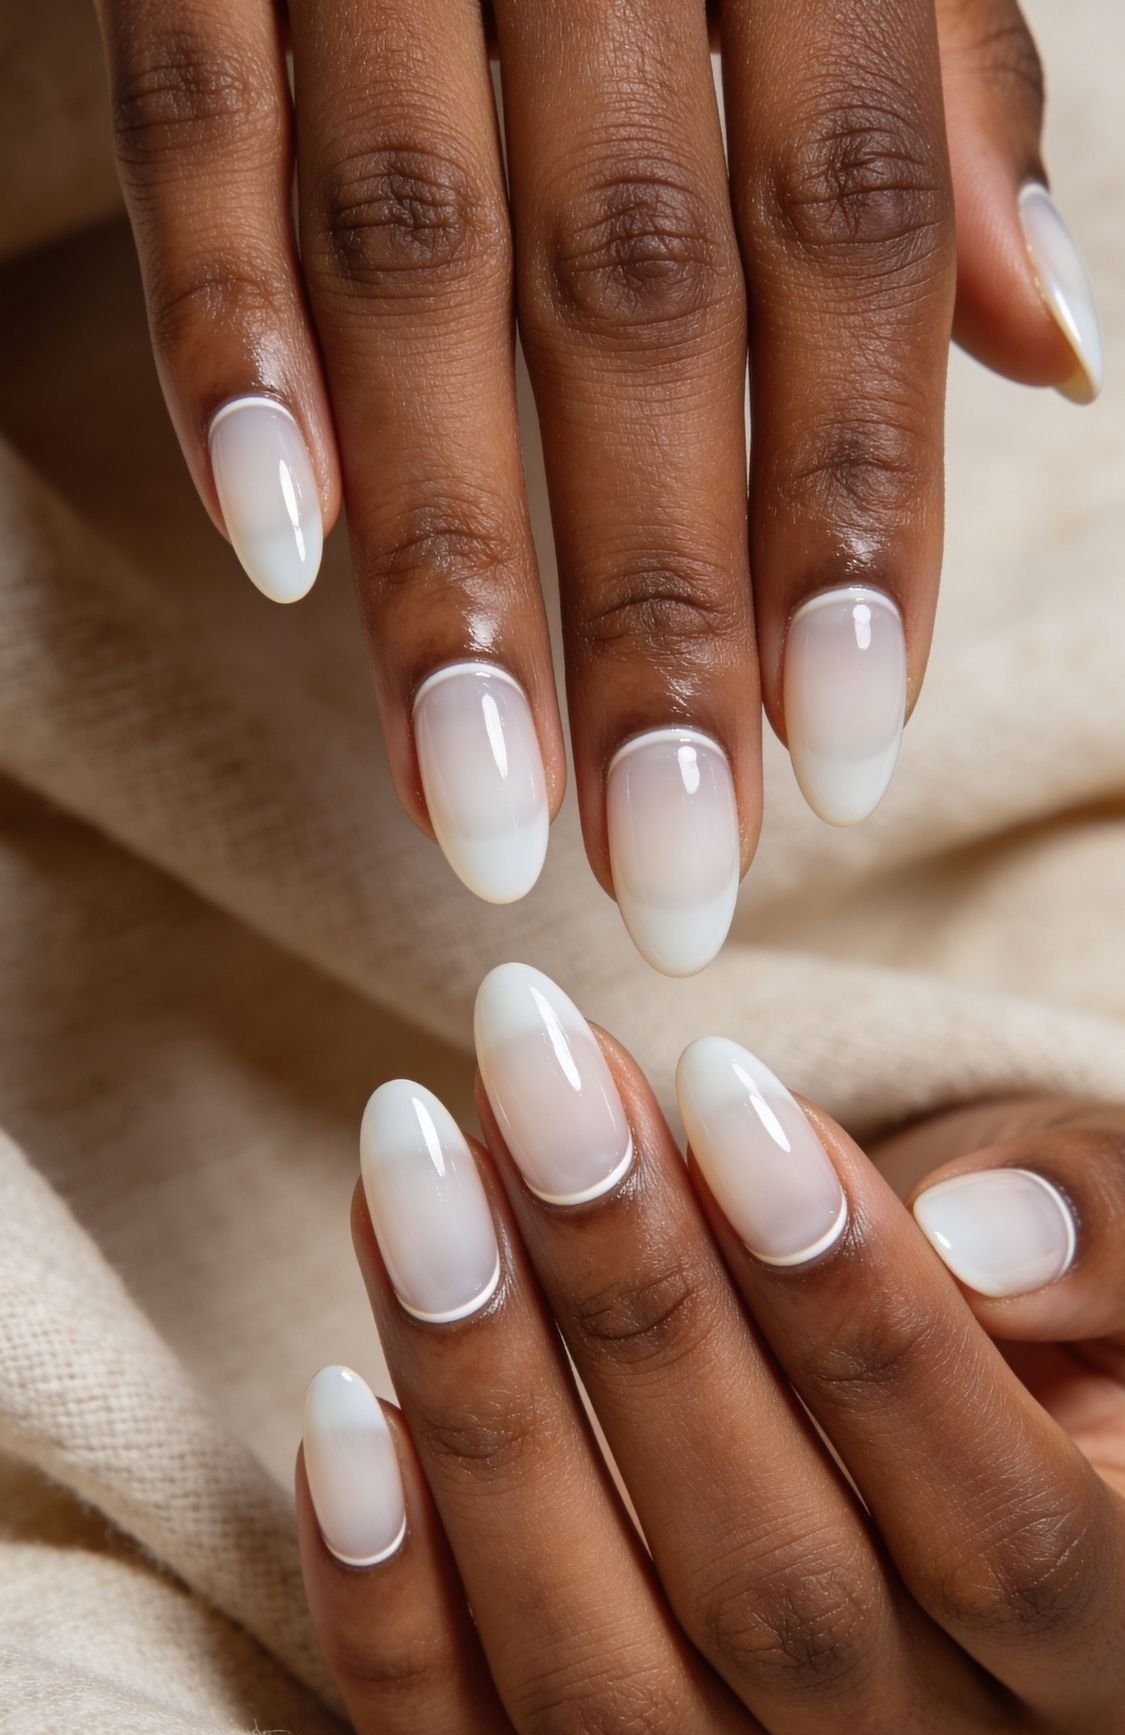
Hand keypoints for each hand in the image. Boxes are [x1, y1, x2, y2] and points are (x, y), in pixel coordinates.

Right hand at [96, 2, 1100, 967]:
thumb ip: (931, 95)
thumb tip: (1051, 353)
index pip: (840, 237)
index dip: (852, 505)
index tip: (846, 752)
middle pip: (635, 293)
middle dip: (654, 605)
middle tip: (663, 871)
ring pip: (411, 256)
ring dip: (446, 560)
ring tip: (478, 809)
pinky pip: (196, 117)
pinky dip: (225, 337)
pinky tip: (279, 549)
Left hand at [296, 967, 1124, 1734]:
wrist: (909, 1418)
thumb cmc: (1024, 1309)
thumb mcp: (1113, 1246)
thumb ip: (1101, 1235)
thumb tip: (982, 1239)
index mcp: (1111, 1655)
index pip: (995, 1527)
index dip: (856, 1309)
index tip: (718, 1088)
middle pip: (770, 1589)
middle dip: (632, 1307)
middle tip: (530, 1084)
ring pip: (600, 1678)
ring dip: (487, 1408)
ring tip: (411, 1179)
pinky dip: (386, 1597)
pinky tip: (339, 1406)